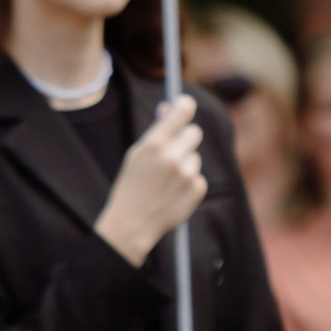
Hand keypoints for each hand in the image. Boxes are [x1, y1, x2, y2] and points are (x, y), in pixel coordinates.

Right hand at [96, 96, 205, 265]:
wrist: (132, 224)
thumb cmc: (131, 185)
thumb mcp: (137, 154)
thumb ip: (157, 131)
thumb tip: (170, 107)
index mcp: (155, 144)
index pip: (183, 110)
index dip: (185, 106)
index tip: (184, 108)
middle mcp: (174, 156)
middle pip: (194, 132)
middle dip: (185, 138)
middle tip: (173, 150)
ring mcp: (188, 174)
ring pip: (195, 157)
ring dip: (185, 164)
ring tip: (166, 180)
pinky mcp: (198, 189)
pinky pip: (198, 176)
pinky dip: (189, 183)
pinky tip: (172, 193)